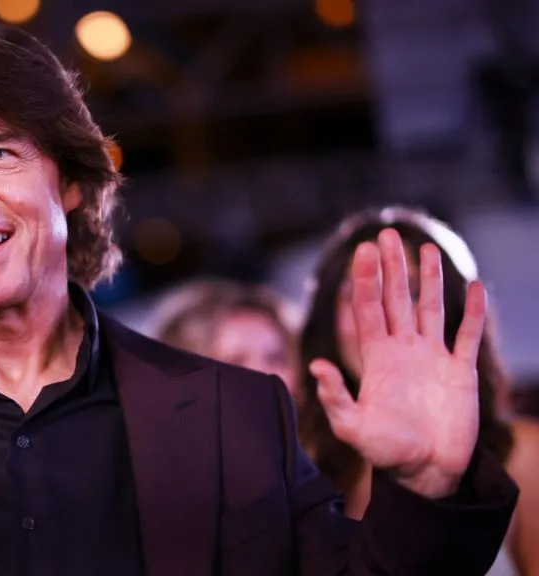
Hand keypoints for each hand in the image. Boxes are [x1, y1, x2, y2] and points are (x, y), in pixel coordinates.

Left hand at [310, 228, 485, 497]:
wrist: (424, 472)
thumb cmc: (385, 452)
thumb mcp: (351, 426)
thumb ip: (335, 396)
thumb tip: (315, 365)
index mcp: (376, 358)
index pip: (367, 309)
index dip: (365, 280)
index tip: (363, 250)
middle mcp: (403, 350)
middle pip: (396, 299)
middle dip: (391, 268)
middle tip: (386, 234)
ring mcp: (432, 358)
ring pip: (430, 309)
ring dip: (429, 279)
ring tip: (424, 248)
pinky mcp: (460, 373)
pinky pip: (467, 336)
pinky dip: (472, 312)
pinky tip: (474, 287)